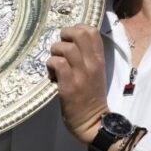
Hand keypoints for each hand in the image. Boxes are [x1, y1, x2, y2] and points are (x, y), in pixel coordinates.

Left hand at [47, 24, 108, 143]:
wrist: (93, 121)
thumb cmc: (92, 96)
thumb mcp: (95, 72)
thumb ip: (87, 56)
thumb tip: (69, 42)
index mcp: (99, 59)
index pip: (92, 31)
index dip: (78, 28)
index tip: (70, 38)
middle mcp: (92, 63)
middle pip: (80, 33)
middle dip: (65, 34)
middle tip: (61, 45)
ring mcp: (81, 74)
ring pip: (65, 48)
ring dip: (55, 52)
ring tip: (55, 63)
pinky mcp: (69, 85)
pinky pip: (57, 63)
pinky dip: (50, 65)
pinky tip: (52, 74)